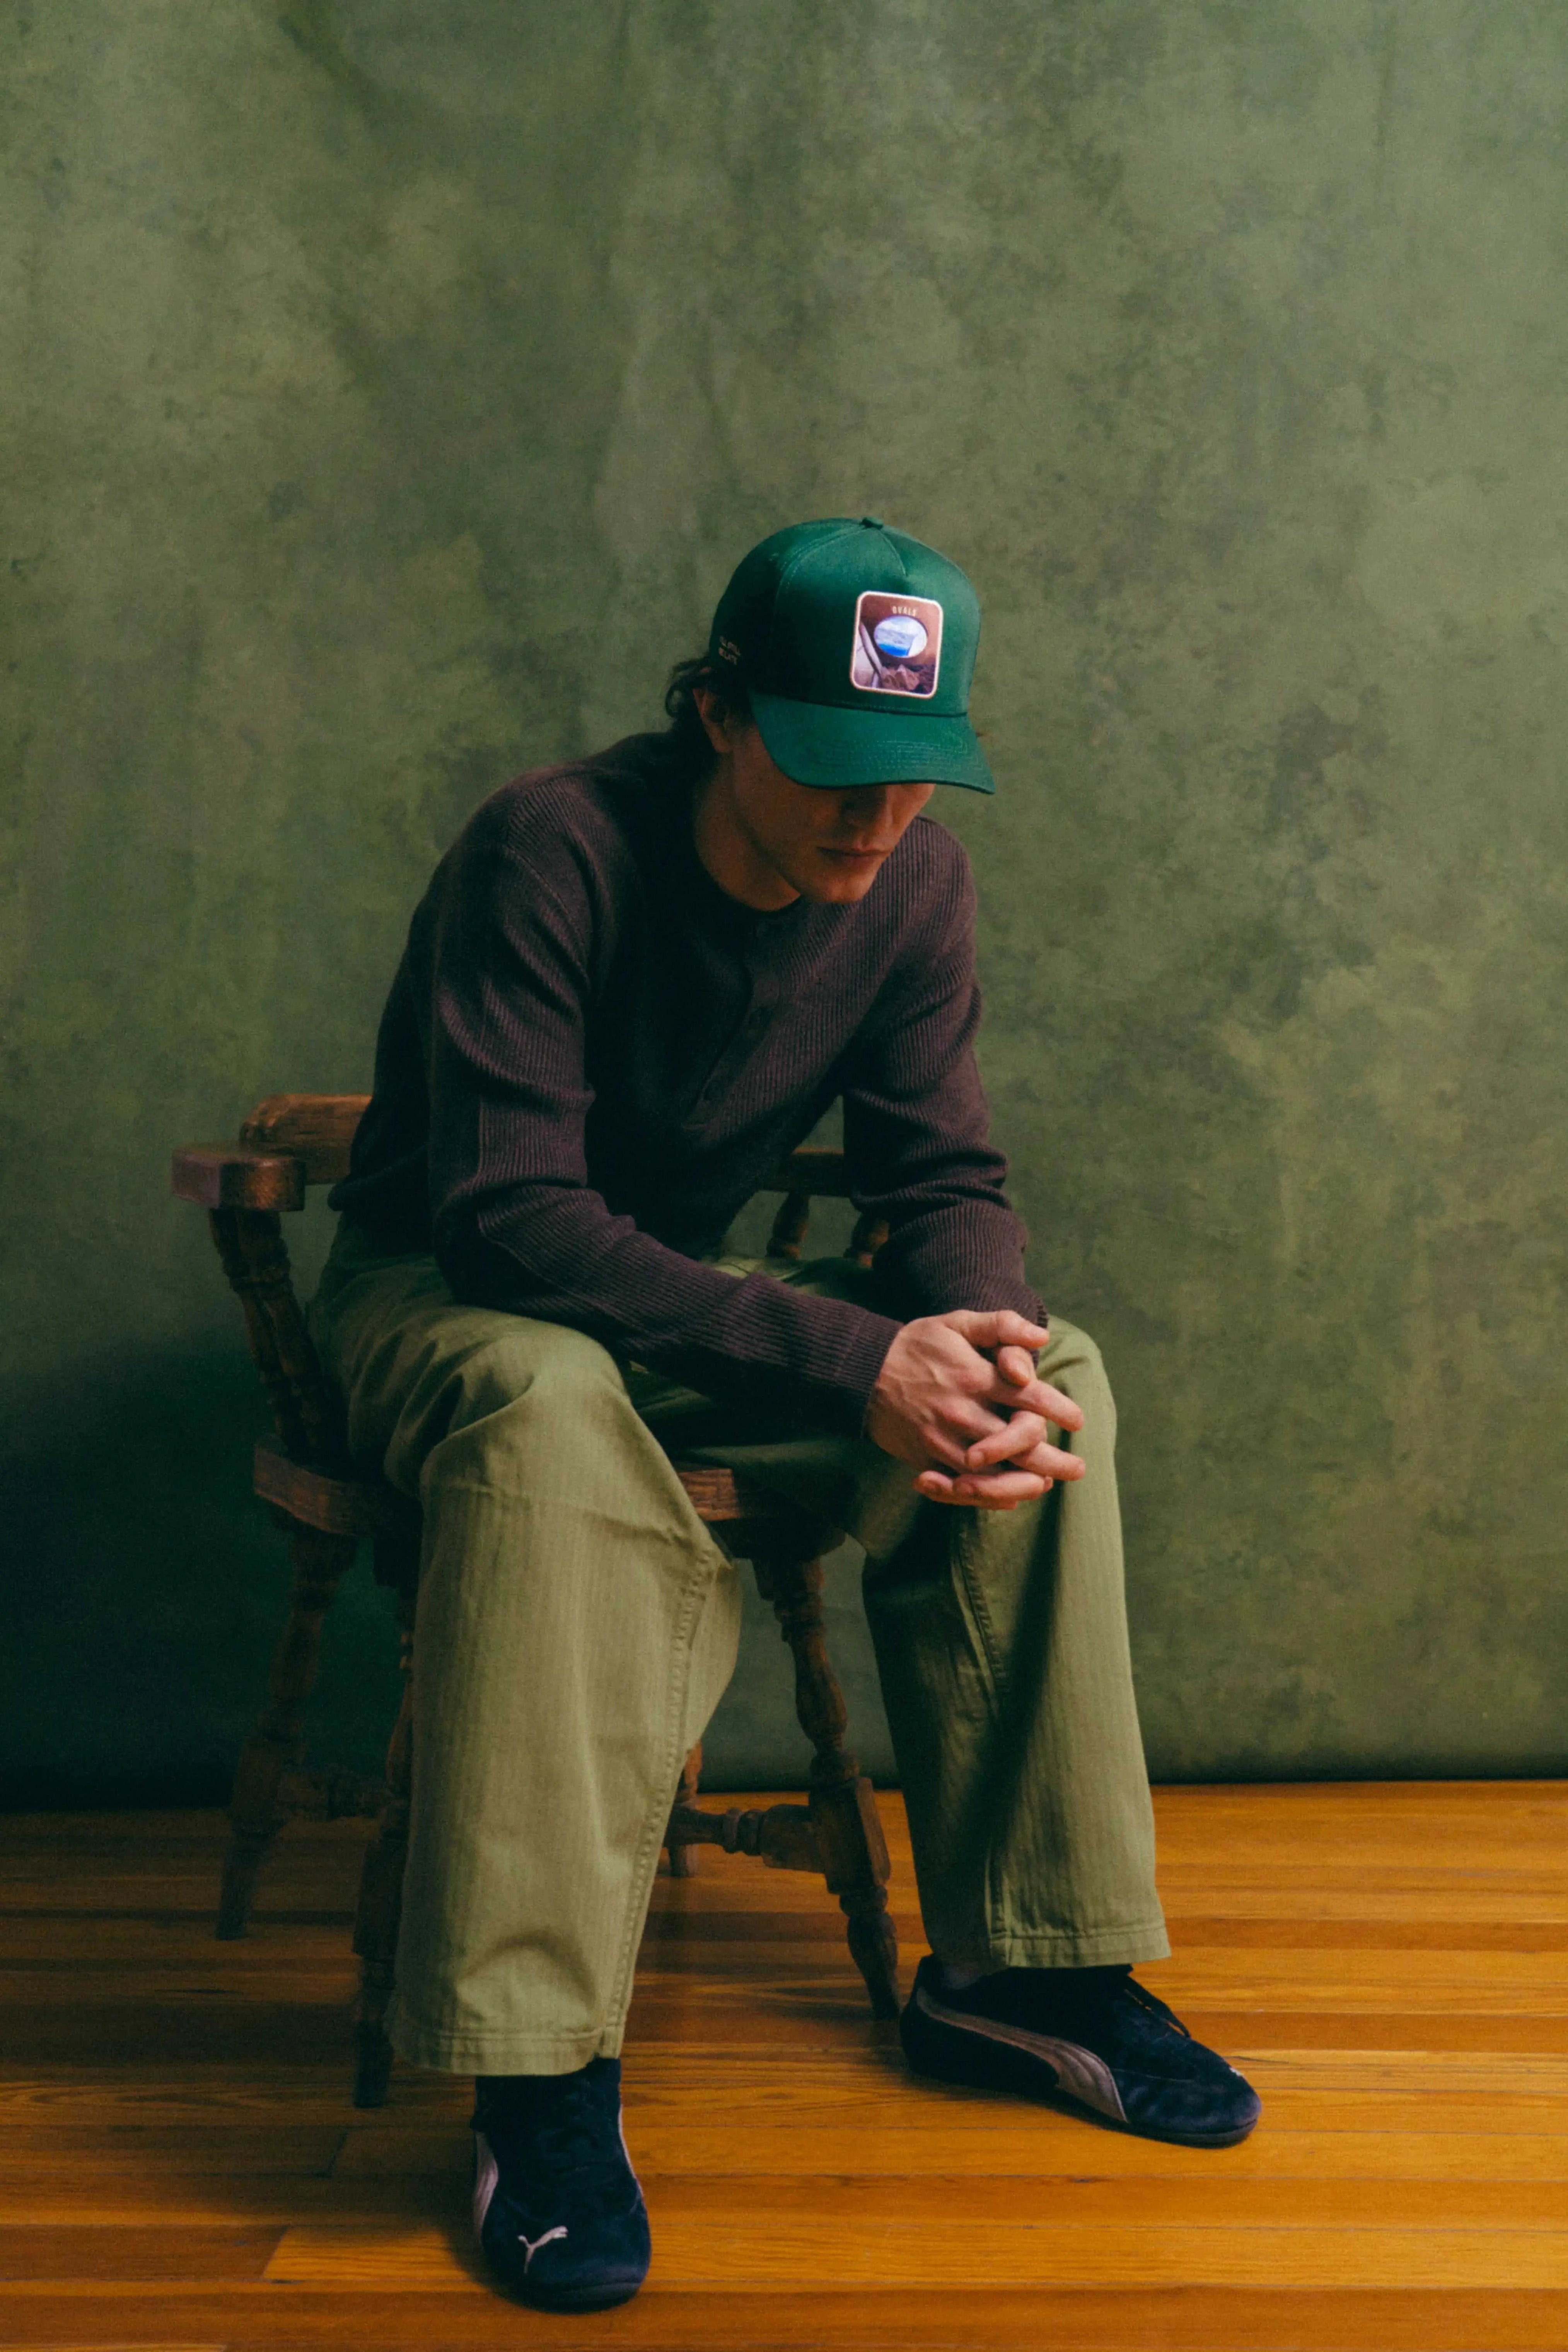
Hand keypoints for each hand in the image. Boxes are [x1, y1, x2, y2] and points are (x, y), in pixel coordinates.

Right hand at [866, 1310, 1085, 1511]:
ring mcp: (942, 1439)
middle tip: (1079, 1468)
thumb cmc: (917, 1345)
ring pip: (992, 1473)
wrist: (861, 1373)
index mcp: (975, 1377)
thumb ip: (1000, 1326)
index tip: (1078, 1420)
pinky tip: (1009, 1497)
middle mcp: (962, 1412)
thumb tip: (1041, 1337)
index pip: (1029, 1397)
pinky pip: (961, 1485)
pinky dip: (987, 1496)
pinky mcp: (926, 1458)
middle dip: (1053, 1459)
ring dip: (1025, 1482)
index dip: (1059, 1409)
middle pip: (1018, 1444)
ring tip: (1047, 1484)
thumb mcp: (956, 1323)